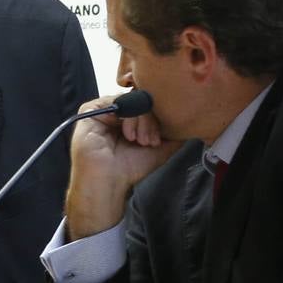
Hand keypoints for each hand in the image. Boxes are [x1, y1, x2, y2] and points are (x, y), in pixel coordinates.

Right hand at [65, 93, 183, 238]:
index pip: (148, 105)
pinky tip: (128, 135)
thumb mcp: (160, 149)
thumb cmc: (130, 168)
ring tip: (139, 141)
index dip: (156, 118)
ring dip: (140, 121)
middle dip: (150, 121)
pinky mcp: (90, 110)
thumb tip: (192, 122)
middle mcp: (117, 112)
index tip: (157, 141)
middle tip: (149, 142)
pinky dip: (127, 117)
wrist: (108, 181)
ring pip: (131, 100)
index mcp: (130, 119)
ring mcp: (103, 110)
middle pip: (140, 101)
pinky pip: (115, 101)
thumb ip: (174, 135)